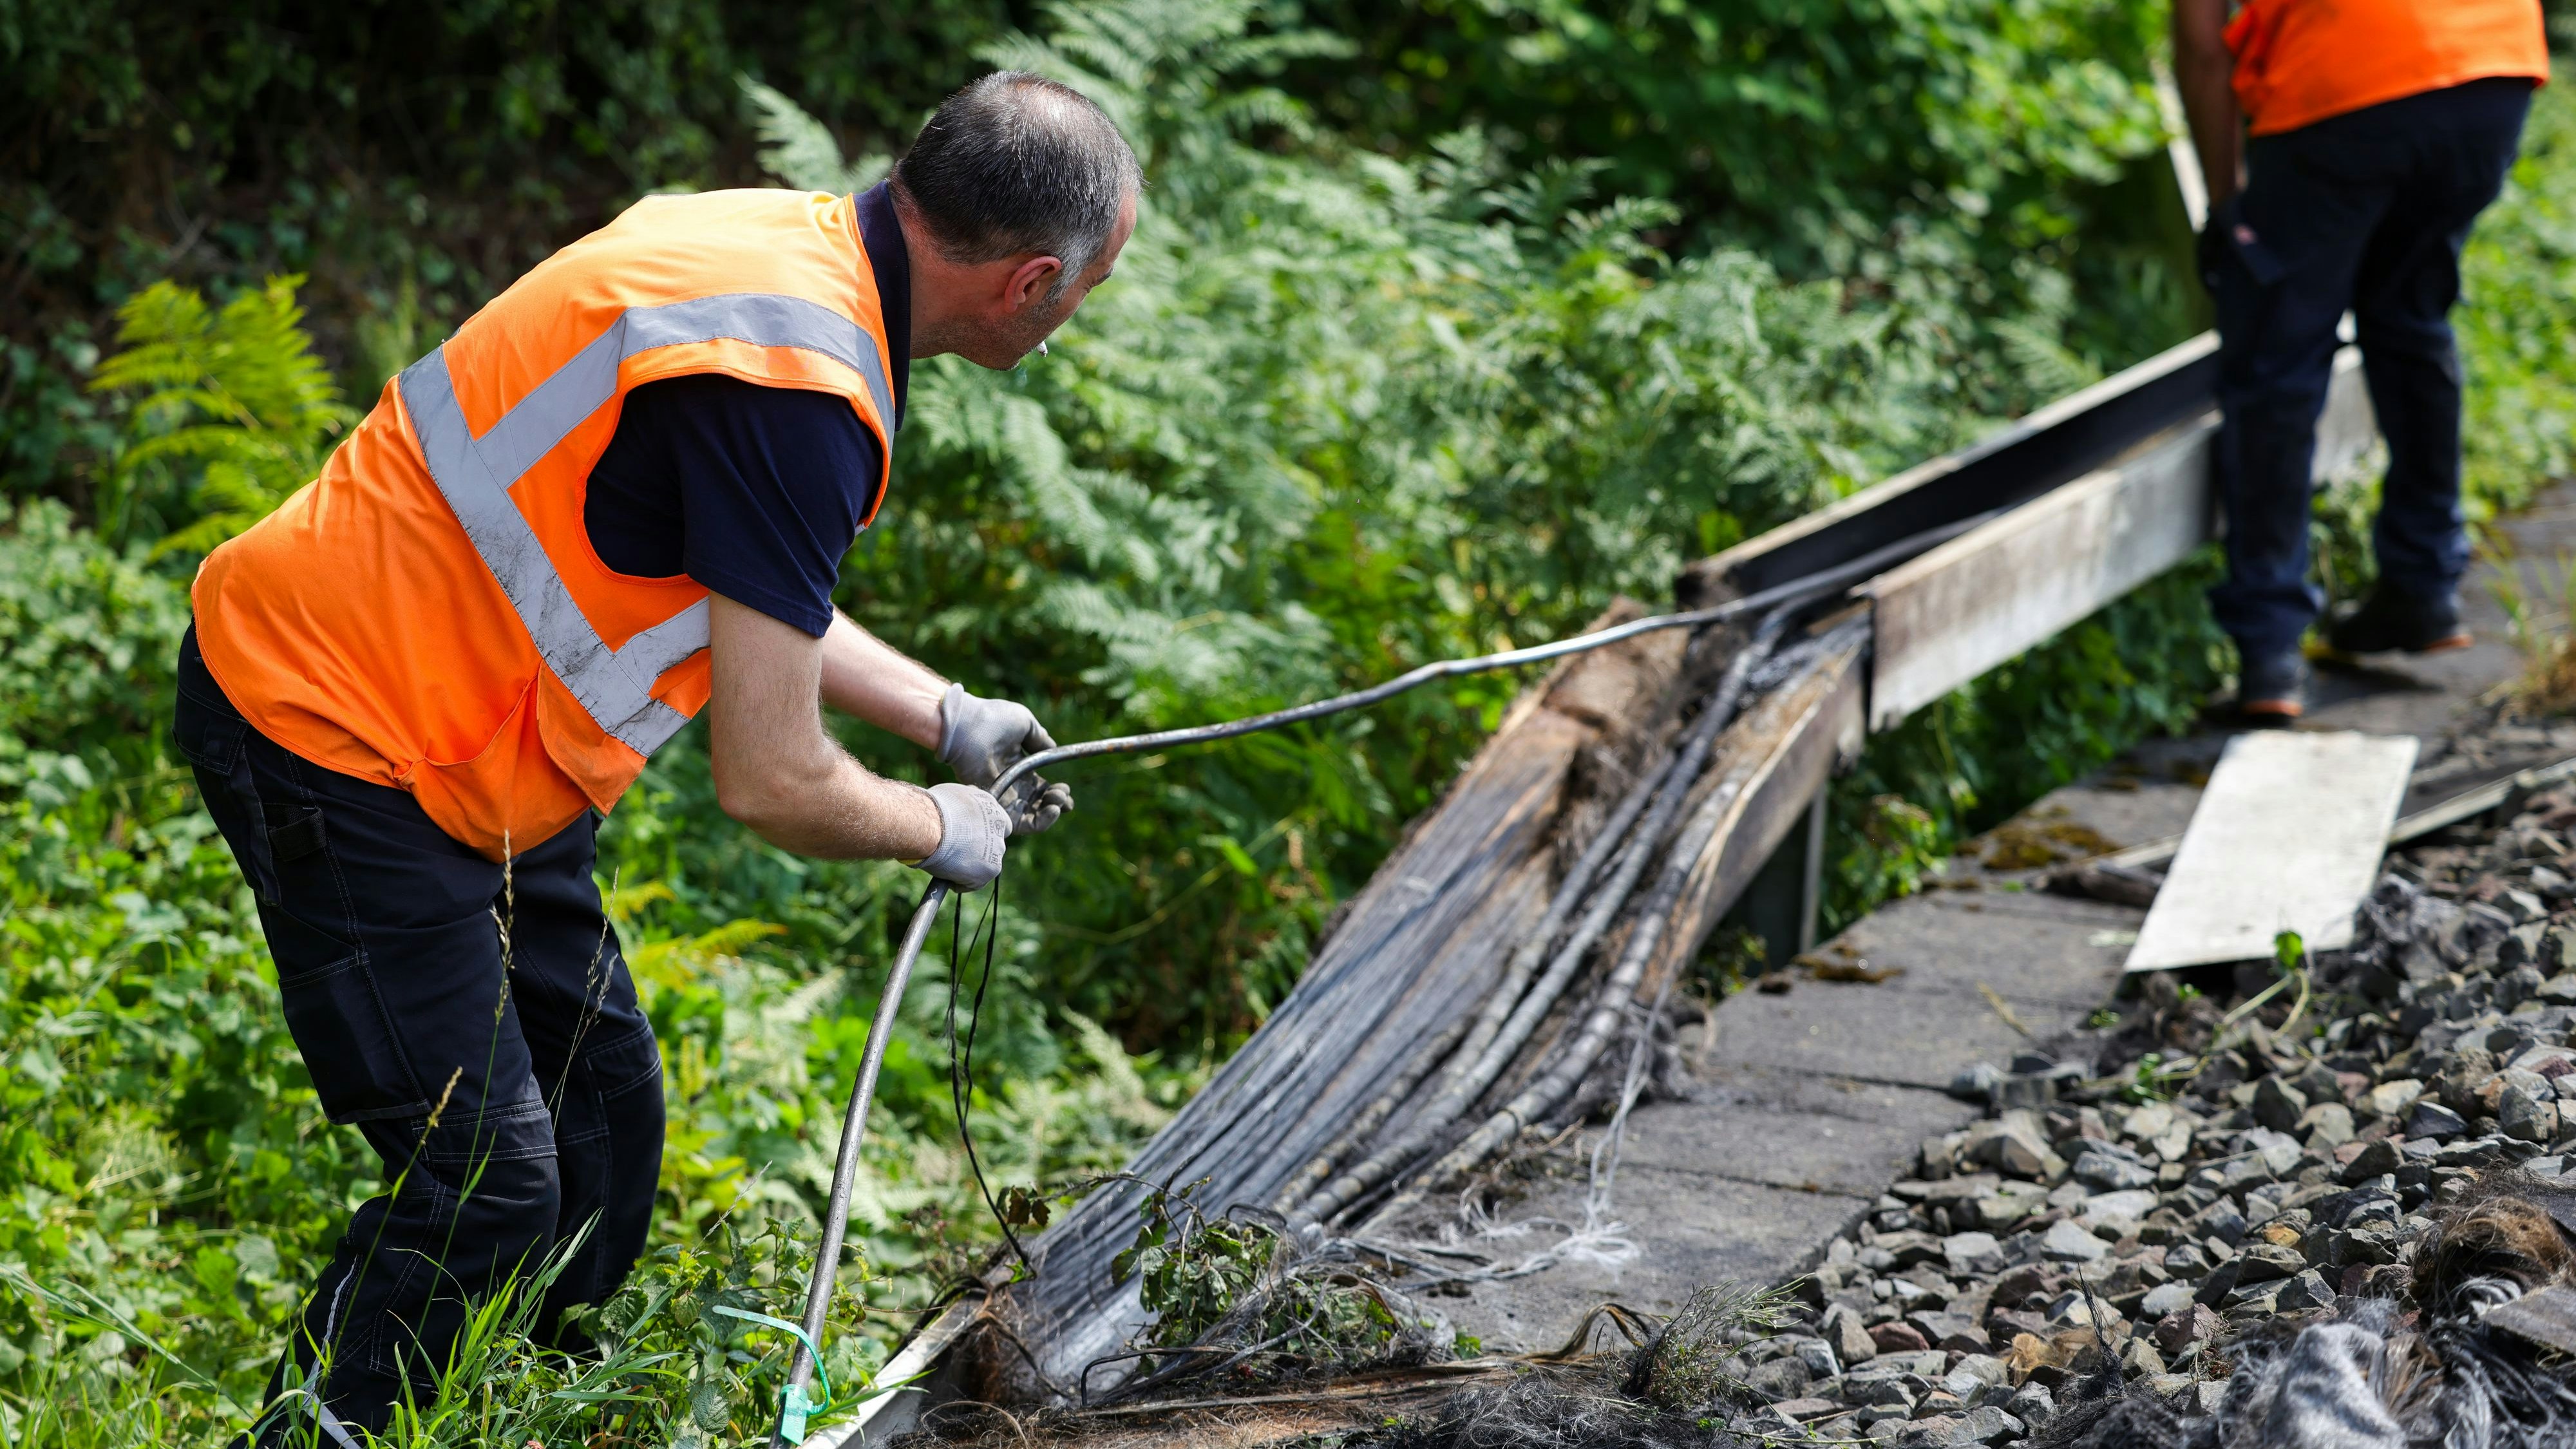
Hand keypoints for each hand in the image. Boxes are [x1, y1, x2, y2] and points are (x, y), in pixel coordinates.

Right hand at [915, 782, 1011, 889]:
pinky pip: (973, 882)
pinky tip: (945, 875)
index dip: (982, 832)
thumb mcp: (952, 796)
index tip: (968, 838)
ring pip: (984, 865)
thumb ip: (962, 806)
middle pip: (993, 845)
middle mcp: (999, 829)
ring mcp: (996, 851)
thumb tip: (953, 810)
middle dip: (977, 850)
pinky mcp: (989, 870)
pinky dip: (959, 882)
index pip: (997, 824)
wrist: (929, 825)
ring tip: (946, 865)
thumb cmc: (932, 808)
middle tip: (956, 853)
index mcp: (992, 808)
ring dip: (969, 867)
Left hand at [937, 683, 1073, 833]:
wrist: (968, 726)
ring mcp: (1003, 796)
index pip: (1042, 789)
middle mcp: (1012, 786)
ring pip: (1032, 818)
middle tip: (1063, 796)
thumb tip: (1055, 749)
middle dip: (1058, 804)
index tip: (1066, 789)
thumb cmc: (993, 720)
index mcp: (1020, 769)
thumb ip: (1041, 739)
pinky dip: (1040, 822)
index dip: (1057, 793)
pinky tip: (1052, 809)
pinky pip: (1019, 823)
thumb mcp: (1025, 724)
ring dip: (1051, 814)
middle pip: (1040, 805)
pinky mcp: (995, 804)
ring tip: (1058, 801)